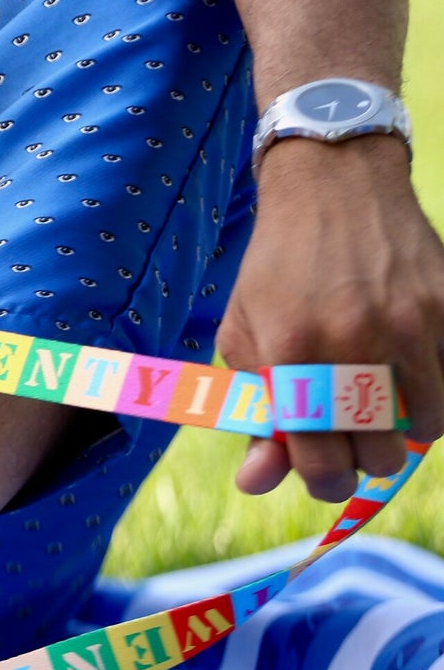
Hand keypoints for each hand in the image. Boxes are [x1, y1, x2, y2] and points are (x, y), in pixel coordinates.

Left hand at [218, 135, 443, 501]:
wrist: (333, 187)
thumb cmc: (278, 270)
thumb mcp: (246, 336)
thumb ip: (256, 414)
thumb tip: (258, 482)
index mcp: (293, 352)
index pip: (321, 459)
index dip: (322, 481)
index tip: (323, 475)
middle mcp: (355, 340)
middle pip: (380, 455)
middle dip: (364, 458)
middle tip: (352, 436)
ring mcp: (411, 324)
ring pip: (429, 427)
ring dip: (405, 430)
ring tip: (381, 405)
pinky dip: (437, 391)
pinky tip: (410, 372)